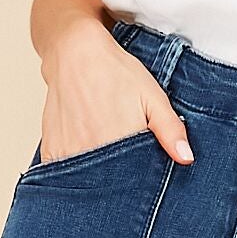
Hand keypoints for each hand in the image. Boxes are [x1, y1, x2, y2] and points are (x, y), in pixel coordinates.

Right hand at [38, 15, 193, 165]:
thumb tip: (186, 158)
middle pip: (109, 183)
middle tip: (122, 152)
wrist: (75, 54)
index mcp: (119, 142)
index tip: (145, 169)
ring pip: (86, 180)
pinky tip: (85, 150)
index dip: (142, 179)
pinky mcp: (51, 151)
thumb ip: (170, 129)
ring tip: (103, 147)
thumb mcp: (153, 97)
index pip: (135, 180)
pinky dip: (75, 170)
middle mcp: (90, 151)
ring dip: (96, 175)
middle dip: (120, 179)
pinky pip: (65, 172)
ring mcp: (67, 153)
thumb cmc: (116, 73)